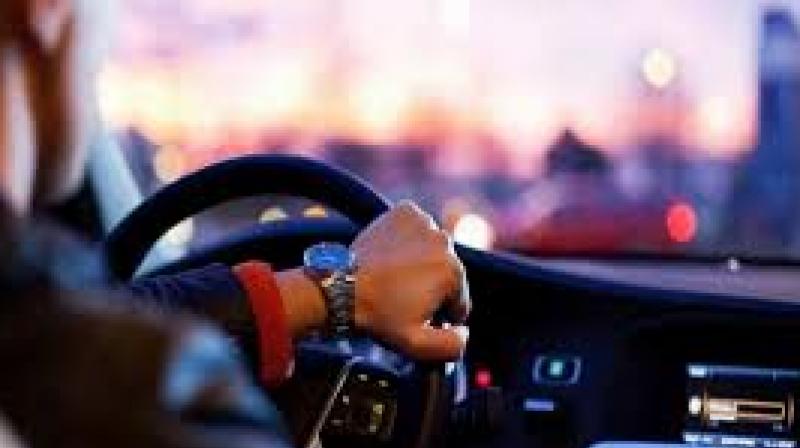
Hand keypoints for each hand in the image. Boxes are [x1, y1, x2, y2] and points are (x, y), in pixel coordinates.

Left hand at [275, 201, 469, 360]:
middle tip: (402, 297)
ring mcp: (424, 222)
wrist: (340, 286)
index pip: (459, 300)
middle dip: (432, 287)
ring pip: (433, 249)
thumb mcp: (416, 344)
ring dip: (422, 262)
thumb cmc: (378, 315)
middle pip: (447, 272)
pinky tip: (392, 255)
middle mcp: (444, 241)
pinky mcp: (405, 211)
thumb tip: (465, 332)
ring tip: (395, 277)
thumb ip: (452, 346)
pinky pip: (417, 228)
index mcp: (452, 272)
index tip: (416, 315)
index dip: (439, 313)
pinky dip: (409, 239)